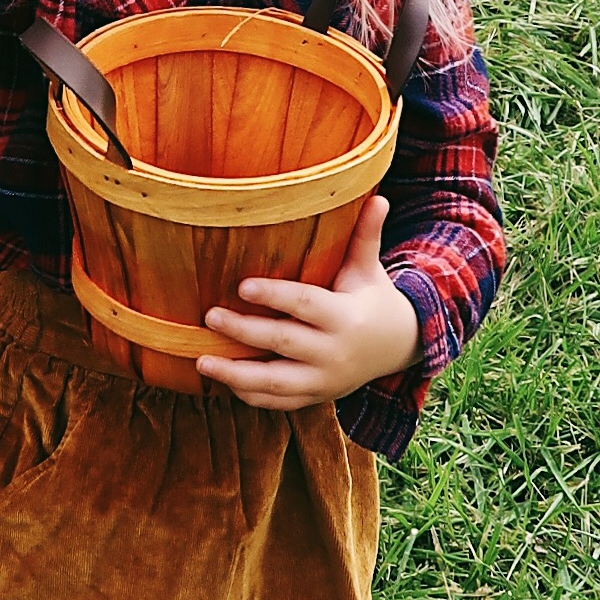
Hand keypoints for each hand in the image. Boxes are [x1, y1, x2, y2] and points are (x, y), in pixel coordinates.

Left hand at [196, 197, 420, 410]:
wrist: (398, 348)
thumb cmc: (374, 300)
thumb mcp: (369, 270)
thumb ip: (365, 237)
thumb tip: (378, 196)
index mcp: (346, 317)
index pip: (305, 305)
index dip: (274, 296)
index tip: (242, 286)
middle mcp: (335, 353)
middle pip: (283, 343)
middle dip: (244, 332)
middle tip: (210, 316)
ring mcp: (325, 380)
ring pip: (276, 383)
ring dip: (237, 375)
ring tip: (201, 362)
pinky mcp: (316, 397)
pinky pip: (279, 402)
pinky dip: (250, 395)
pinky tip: (222, 381)